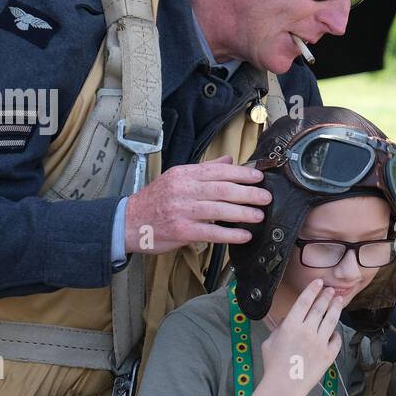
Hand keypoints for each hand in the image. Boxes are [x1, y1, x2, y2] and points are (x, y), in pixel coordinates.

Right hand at [124, 155, 270, 253]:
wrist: (128, 222)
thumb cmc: (156, 200)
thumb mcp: (176, 178)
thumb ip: (204, 170)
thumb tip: (229, 160)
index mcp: (183, 174)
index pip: (217, 171)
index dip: (241, 174)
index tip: (258, 178)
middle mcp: (183, 190)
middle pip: (222, 189)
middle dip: (248, 193)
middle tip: (266, 197)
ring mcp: (182, 211)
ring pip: (219, 209)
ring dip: (243, 213)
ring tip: (259, 215)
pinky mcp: (182, 231)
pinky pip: (212, 232)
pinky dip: (231, 234)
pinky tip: (245, 235)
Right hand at [260, 279, 343, 395]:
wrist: (284, 386)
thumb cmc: (273, 364)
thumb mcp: (270, 341)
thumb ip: (280, 328)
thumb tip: (288, 319)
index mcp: (291, 325)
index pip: (304, 301)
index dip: (312, 290)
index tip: (319, 282)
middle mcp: (308, 331)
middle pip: (320, 308)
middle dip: (326, 296)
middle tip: (331, 290)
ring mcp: (320, 342)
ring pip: (331, 320)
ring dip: (335, 308)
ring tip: (339, 300)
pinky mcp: (329, 354)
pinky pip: (336, 339)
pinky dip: (336, 334)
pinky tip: (336, 330)